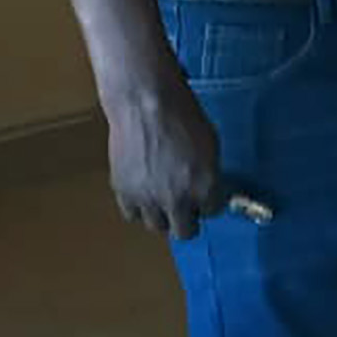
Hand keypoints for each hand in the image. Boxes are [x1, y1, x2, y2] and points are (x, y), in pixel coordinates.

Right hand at [103, 71, 223, 238]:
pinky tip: (145, 194)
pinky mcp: (124, 193)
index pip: (213, 211)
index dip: (210, 203)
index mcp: (205, 186)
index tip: (207, 196)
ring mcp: (149, 199)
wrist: (146, 104)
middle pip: (186, 231)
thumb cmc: (185, 117)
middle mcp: (177, 199)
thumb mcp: (211, 145)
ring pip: (157, 226)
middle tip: (187, 205)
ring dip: (163, 215)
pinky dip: (140, 208)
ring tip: (164, 198)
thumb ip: (210, 172)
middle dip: (189, 219)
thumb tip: (210, 186)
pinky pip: (133, 215)